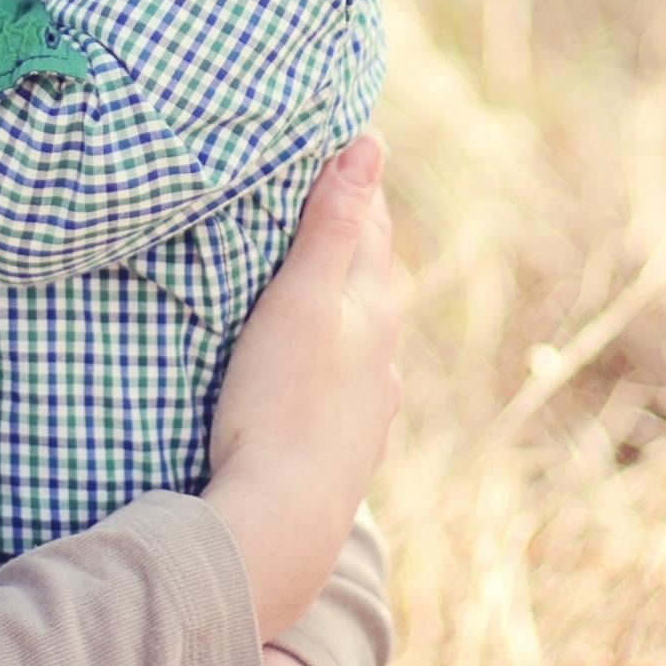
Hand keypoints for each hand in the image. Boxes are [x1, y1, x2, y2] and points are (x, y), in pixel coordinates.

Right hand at [202, 136, 399, 642]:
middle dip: (350, 236)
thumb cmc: (281, 402)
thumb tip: (370, 144)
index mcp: (375, 308)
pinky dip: (329, 354)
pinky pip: (344, 381)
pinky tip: (312, 366)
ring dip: (340, 301)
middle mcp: (384, 354)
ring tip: (311, 278)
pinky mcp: (345, 446)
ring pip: (360, 333)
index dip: (355, 182)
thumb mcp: (301, 299)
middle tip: (320, 194)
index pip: (373, 224)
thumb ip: (333, 223)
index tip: (341, 142)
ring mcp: (369, 405)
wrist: (282, 522)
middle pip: (371, 276)